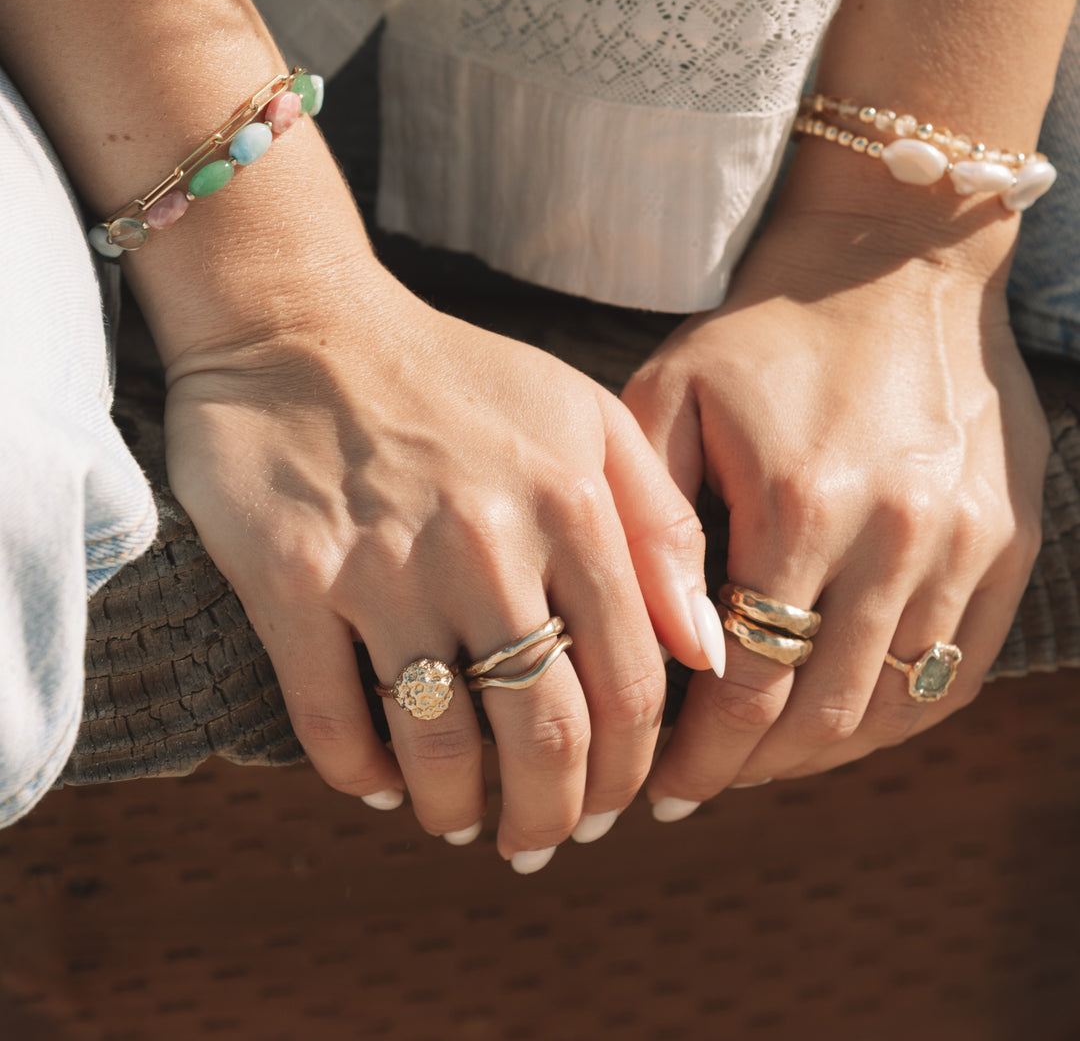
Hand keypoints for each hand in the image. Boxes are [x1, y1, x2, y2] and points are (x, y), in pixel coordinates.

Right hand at [162, 273, 716, 867]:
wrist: (304, 328)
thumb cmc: (458, 379)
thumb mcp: (586, 419)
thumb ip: (659, 527)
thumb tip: (704, 652)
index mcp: (570, 503)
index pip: (628, 685)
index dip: (629, 768)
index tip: (614, 803)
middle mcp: (485, 541)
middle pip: (544, 735)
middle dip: (552, 816)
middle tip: (539, 840)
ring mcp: (382, 564)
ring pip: (439, 744)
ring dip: (457, 810)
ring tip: (461, 822)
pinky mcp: (290, 580)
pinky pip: (332, 719)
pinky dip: (360, 773)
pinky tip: (381, 783)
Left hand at [622, 207, 1047, 810]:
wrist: (892, 263)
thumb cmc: (762, 335)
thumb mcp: (671, 397)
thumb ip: (661, 526)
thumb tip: (681, 652)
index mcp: (802, 500)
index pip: (750, 683)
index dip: (703, 755)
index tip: (662, 787)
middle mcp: (897, 532)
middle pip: (823, 711)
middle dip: (751, 768)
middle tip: (699, 784)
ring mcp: (966, 541)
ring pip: (895, 705)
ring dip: (820, 753)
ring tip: (761, 761)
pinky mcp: (1006, 541)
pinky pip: (958, 670)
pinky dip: (896, 716)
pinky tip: (842, 722)